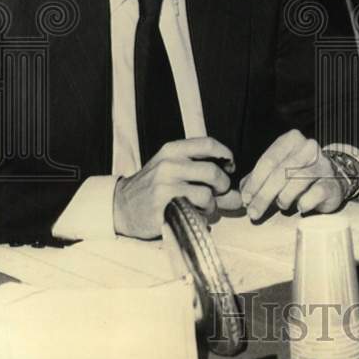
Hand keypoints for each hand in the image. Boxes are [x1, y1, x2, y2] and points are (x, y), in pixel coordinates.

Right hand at [113, 137, 235, 238]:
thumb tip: (238, 194)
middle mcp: (168, 164)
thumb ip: (204, 176)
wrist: (121, 207)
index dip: (225, 154)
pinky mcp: (164, 206)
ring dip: (213, 204)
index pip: (208, 144)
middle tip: (219, 192)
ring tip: (204, 207)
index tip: (230, 165)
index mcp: (172, 150)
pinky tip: (194, 214)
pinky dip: (202, 215)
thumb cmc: (153, 188)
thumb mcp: (174, 171)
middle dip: (223, 185)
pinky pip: (196, 210)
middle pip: (213, 171)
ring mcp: (165, 185)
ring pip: (207, 193)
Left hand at [239, 129, 346, 218]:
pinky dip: (304, 203)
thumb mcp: (276, 171)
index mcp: (292, 139)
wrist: (332, 179)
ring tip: (281, 205)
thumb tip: (243, 194)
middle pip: (281, 172)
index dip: (255, 182)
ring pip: (297, 181)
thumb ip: (257, 179)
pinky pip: (315, 194)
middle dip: (264, 195)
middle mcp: (309, 147)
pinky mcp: (333, 182)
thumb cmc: (298, 175)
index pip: (268, 160)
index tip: (246, 199)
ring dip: (283, 198)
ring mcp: (323, 164)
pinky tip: (300, 206)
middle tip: (253, 212)